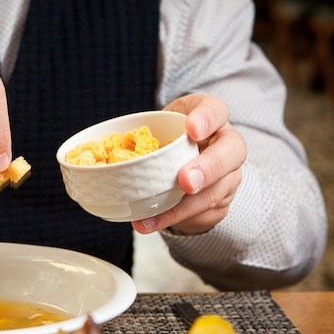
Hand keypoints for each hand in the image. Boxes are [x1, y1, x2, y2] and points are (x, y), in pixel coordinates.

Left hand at [132, 93, 245, 235]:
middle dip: (208, 169)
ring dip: (181, 208)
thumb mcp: (159, 123)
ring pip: (214, 192)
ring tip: (151, 218)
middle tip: (185, 182)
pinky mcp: (220, 201)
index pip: (217, 109)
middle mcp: (227, 144)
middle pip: (231, 153)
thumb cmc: (169, 138)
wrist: (185, 162)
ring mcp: (228, 175)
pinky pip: (203, 214)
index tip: (191, 129)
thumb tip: (102, 150)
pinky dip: (174, 221)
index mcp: (211, 117)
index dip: (207, 118)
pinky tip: (151, 223)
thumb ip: (142, 129)